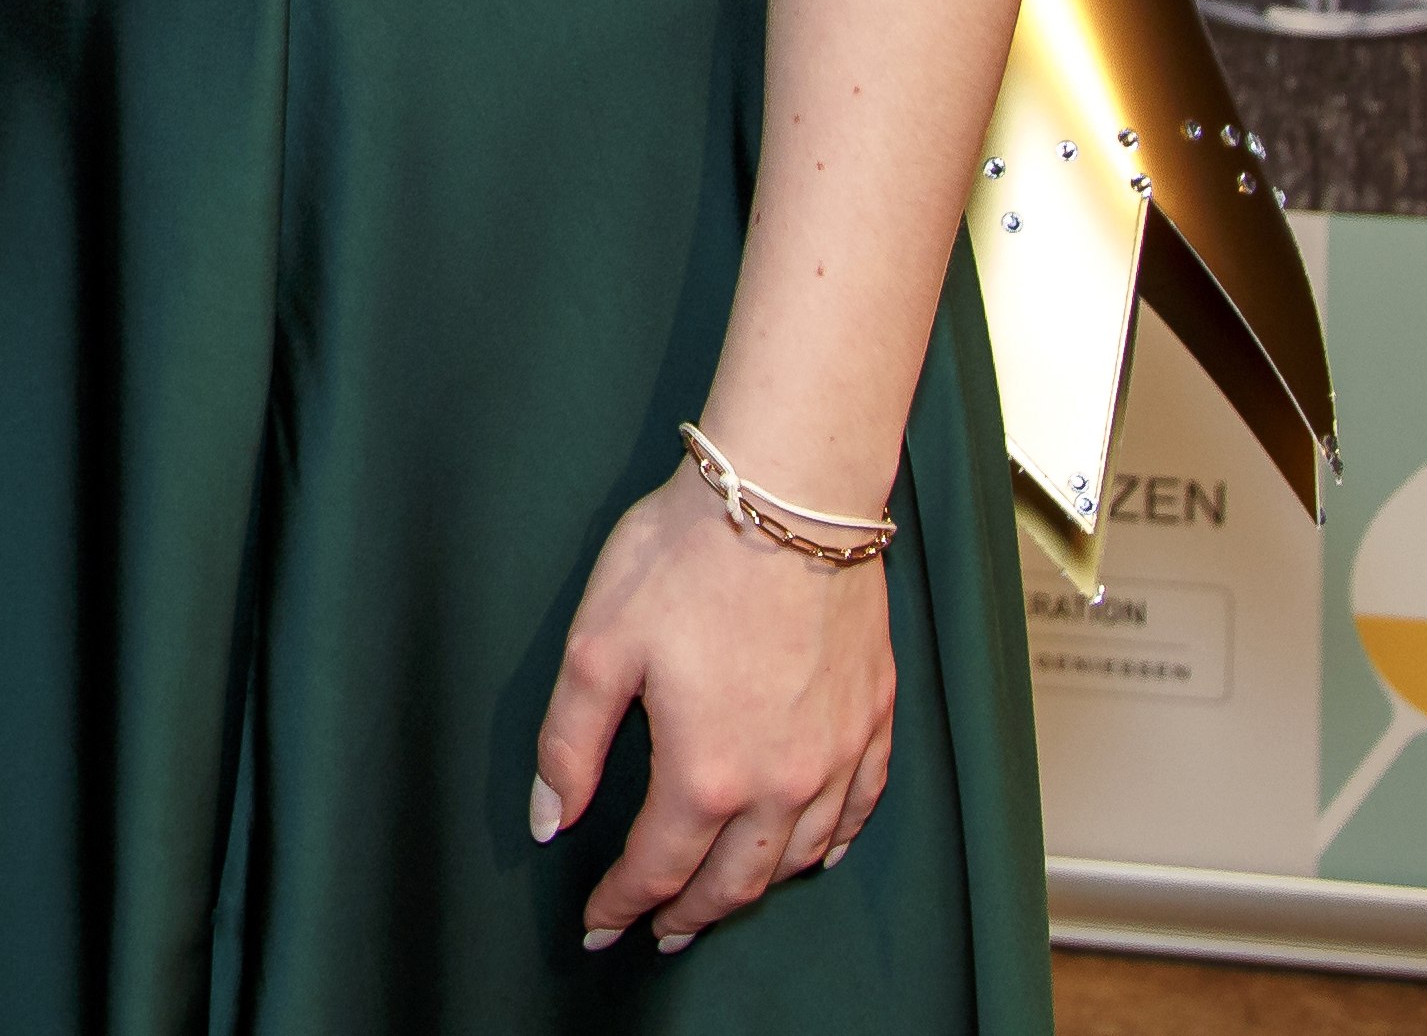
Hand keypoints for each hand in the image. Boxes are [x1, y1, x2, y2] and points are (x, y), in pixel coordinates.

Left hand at [529, 469, 895, 954]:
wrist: (790, 493)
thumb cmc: (689, 557)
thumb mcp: (598, 645)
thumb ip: (571, 743)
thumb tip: (551, 819)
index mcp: (706, 771)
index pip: (659, 867)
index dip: (623, 903)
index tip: (600, 925)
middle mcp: (782, 781)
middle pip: (734, 882)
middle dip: (688, 915)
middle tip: (659, 933)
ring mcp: (839, 754)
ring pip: (798, 857)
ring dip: (754, 889)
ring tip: (722, 901)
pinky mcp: (874, 719)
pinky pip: (859, 810)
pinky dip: (832, 845)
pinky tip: (818, 851)